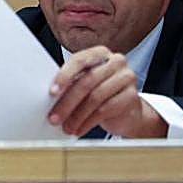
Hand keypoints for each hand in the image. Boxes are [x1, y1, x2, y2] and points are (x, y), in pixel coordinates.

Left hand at [47, 46, 166, 137]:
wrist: (128, 110)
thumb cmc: (100, 93)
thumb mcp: (84, 84)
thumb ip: (70, 85)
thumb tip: (50, 98)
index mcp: (99, 53)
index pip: (79, 60)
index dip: (64, 76)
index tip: (52, 92)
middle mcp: (115, 61)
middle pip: (87, 81)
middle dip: (67, 102)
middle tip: (54, 118)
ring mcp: (126, 77)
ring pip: (95, 97)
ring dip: (76, 116)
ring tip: (66, 127)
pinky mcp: (132, 96)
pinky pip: (105, 110)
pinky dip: (88, 122)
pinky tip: (79, 129)